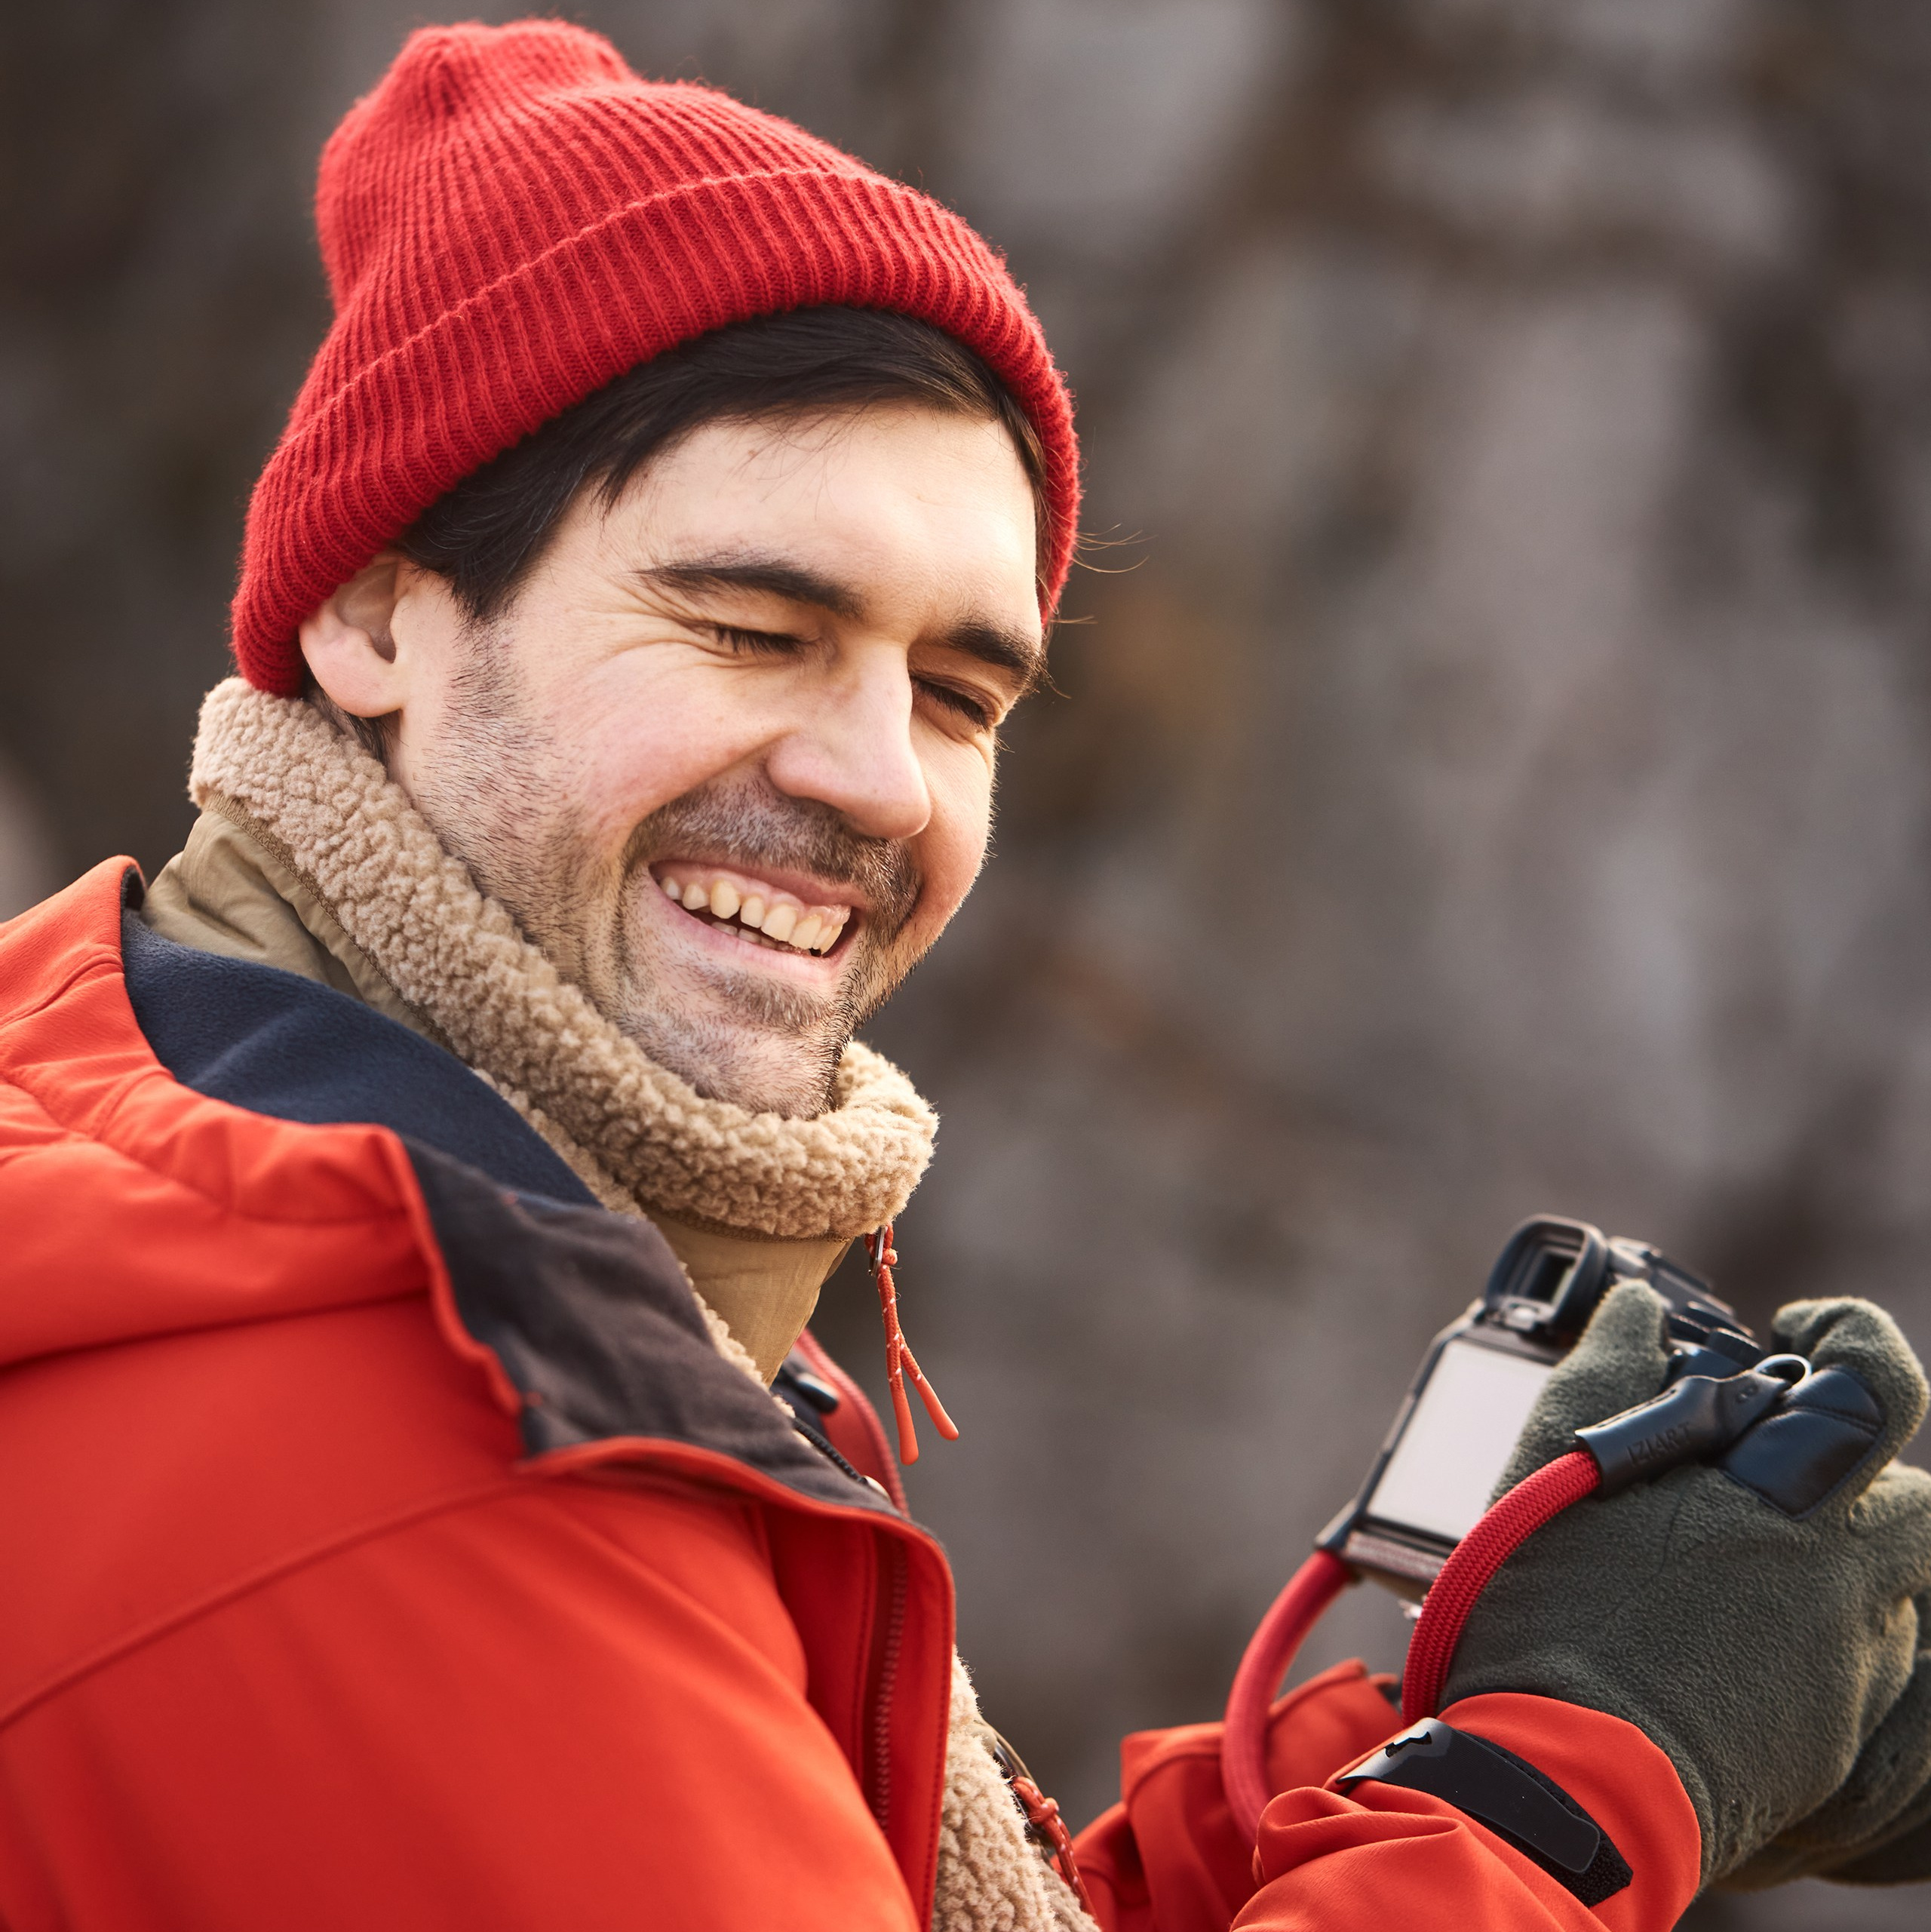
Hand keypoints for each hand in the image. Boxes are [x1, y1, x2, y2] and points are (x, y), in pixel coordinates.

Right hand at [1442, 1282, 1930, 1888]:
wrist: (1563, 1786)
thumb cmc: (1550, 1623)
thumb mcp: (1551, 1471)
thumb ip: (1604, 1372)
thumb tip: (1635, 1309)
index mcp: (1778, 1499)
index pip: (1878, 1387)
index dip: (1853, 1339)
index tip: (1799, 1334)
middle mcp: (1839, 1580)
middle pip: (1910, 1501)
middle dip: (1857, 1479)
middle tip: (1765, 1479)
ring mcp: (1847, 1666)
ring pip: (1884, 1586)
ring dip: (1828, 1561)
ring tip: (1726, 1569)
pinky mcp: (1833, 1737)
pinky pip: (1857, 1662)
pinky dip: (1806, 1635)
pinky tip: (1722, 1642)